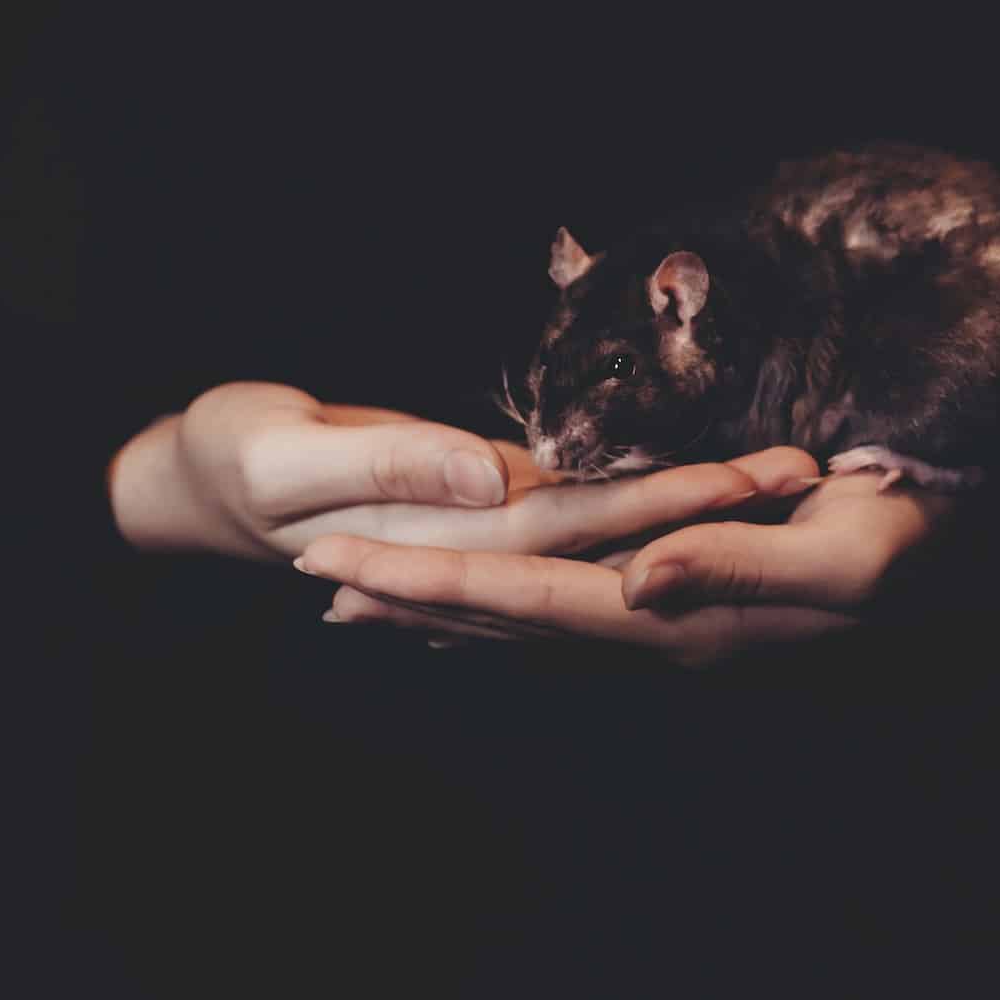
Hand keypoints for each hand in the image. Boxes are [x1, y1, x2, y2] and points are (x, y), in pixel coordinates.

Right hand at [107, 381, 812, 561]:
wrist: (188, 474)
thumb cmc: (221, 457)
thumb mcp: (283, 454)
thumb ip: (389, 466)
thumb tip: (491, 474)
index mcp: (446, 536)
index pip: (583, 526)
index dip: (671, 503)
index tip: (755, 477)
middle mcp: (485, 545)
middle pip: (620, 532)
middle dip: (712, 507)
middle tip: (810, 469)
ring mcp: (488, 527)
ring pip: (607, 523)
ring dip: (688, 506)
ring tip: (781, 477)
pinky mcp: (481, 496)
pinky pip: (574, 505)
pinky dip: (629, 497)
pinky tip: (685, 490)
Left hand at [297, 464, 952, 665]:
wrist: (958, 539)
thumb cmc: (913, 535)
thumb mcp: (845, 554)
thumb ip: (736, 568)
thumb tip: (636, 584)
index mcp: (686, 618)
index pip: (531, 601)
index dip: (435, 583)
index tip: (342, 565)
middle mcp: (662, 629)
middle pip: (510, 620)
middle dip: (412, 598)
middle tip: (315, 582)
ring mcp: (671, 619)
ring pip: (530, 619)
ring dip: (443, 608)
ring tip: (365, 597)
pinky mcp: (683, 596)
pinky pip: (569, 606)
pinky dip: (506, 602)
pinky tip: (478, 601)